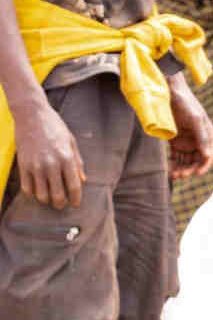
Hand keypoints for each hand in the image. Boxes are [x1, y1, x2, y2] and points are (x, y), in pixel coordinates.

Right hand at [13, 93, 83, 207]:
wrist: (31, 114)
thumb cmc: (54, 127)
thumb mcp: (71, 142)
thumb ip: (77, 163)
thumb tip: (82, 181)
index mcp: (67, 158)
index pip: (74, 187)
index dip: (76, 199)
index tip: (75, 204)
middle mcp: (51, 164)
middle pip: (58, 195)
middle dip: (61, 204)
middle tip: (61, 204)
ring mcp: (35, 165)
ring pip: (41, 195)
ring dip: (46, 200)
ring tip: (49, 198)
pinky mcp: (23, 165)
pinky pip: (27, 188)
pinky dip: (32, 193)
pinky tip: (36, 190)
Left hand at [166, 74, 212, 176]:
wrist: (168, 91)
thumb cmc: (185, 103)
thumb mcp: (195, 119)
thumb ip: (202, 137)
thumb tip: (208, 156)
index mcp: (207, 135)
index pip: (208, 155)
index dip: (204, 166)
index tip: (197, 173)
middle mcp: (198, 140)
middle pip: (197, 160)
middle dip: (190, 169)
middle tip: (180, 175)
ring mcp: (186, 141)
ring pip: (186, 160)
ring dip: (181, 168)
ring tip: (174, 174)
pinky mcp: (174, 140)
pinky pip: (175, 156)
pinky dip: (173, 164)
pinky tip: (169, 169)